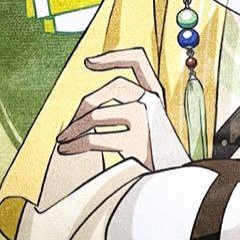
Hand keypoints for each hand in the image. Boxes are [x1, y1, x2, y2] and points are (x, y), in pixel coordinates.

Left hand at [55, 48, 185, 170]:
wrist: (177, 181)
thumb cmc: (157, 154)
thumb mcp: (150, 123)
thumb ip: (130, 107)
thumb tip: (86, 108)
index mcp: (157, 94)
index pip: (138, 60)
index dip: (112, 57)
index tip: (88, 63)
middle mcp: (154, 102)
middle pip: (111, 87)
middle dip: (85, 105)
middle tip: (69, 125)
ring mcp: (147, 120)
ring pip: (98, 115)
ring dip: (74, 128)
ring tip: (62, 140)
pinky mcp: (138, 142)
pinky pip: (96, 139)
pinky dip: (76, 144)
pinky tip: (67, 150)